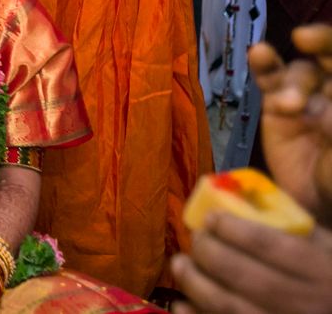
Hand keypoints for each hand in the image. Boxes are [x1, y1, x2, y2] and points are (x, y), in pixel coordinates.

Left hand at [171, 215, 331, 313]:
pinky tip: (181, 303)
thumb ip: (286, 222)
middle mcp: (307, 304)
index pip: (270, 246)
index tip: (211, 217)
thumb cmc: (325, 270)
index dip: (233, 230)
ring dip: (195, 284)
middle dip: (210, 253)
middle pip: (246, 277)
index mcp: (322, 271)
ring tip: (180, 264)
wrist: (330, 308)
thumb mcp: (322, 244)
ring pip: (229, 308)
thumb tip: (231, 194)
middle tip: (196, 238)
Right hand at [249, 24, 331, 218]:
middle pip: (325, 57)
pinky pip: (270, 81)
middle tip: (305, 39)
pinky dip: (263, 66)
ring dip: (292, 82)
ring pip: (298, 71)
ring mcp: (308, 99)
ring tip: (287, 106)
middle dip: (319, 44)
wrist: (321, 212)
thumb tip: (322, 76)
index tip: (313, 39)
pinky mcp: (278, 109)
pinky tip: (258, 54)